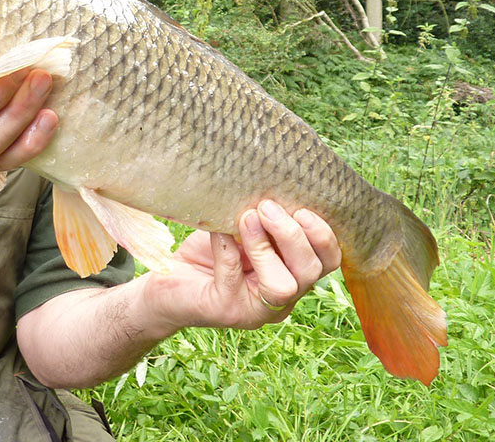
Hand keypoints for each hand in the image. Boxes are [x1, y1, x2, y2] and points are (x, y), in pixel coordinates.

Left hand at [142, 200, 341, 333]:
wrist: (165, 282)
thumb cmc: (207, 252)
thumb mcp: (241, 230)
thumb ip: (262, 217)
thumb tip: (271, 184)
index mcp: (294, 275)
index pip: (329, 261)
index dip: (323, 235)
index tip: (302, 206)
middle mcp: (282, 299)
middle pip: (312, 272)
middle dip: (294, 235)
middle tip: (267, 207)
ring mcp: (255, 310)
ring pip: (283, 286)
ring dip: (266, 247)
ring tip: (246, 219)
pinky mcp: (225, 310)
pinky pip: (233, 278)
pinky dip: (227, 248)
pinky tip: (217, 230)